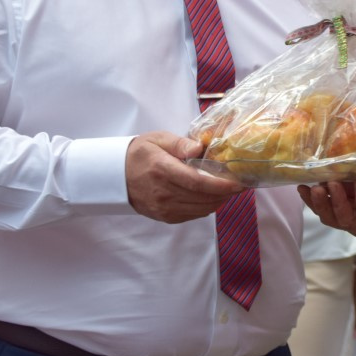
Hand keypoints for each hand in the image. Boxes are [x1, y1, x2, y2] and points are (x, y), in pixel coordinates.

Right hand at [125, 131, 245, 223]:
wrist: (115, 175)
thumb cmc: (139, 154)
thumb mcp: (157, 139)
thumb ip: (180, 143)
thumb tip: (199, 147)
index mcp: (162, 170)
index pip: (197, 182)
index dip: (221, 185)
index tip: (238, 182)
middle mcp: (163, 193)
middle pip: (203, 198)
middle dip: (226, 193)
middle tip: (240, 184)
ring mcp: (164, 208)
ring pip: (201, 209)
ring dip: (219, 201)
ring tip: (229, 190)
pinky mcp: (165, 217)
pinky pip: (194, 215)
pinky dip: (207, 207)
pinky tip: (212, 196)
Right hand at [298, 180, 355, 239]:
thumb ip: (353, 179)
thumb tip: (338, 156)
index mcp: (348, 214)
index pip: (324, 211)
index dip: (311, 202)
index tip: (300, 187)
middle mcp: (354, 223)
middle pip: (329, 218)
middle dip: (319, 203)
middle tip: (314, 187)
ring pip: (344, 218)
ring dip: (337, 201)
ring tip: (332, 184)